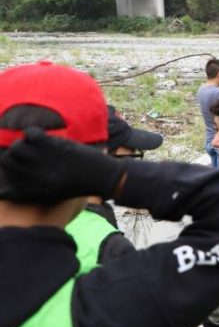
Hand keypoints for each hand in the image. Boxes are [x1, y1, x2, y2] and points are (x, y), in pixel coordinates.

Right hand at [0, 128, 124, 203]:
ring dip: (23, 143)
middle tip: (27, 151)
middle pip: (5, 161)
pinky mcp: (52, 146)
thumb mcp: (48, 195)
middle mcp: (31, 176)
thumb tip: (2, 190)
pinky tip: (42, 136)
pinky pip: (30, 134)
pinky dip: (32, 131)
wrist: (101, 178)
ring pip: (15, 147)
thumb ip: (25, 192)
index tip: (15, 163)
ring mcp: (41, 160)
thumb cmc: (78, 185)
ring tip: (34, 144)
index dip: (7, 169)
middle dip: (12, 155)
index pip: (3, 181)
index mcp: (30, 190)